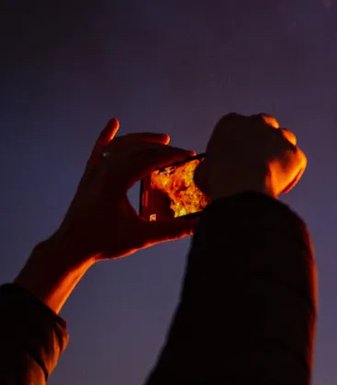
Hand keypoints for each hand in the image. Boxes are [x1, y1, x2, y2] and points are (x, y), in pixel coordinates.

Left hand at [48, 119, 196, 264]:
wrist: (72, 246)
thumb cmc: (104, 241)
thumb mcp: (142, 236)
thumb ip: (172, 230)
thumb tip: (200, 225)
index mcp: (115, 180)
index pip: (148, 158)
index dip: (171, 155)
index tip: (188, 155)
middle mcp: (103, 170)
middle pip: (137, 149)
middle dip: (161, 147)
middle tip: (181, 152)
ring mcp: (94, 171)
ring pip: (120, 146)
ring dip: (142, 139)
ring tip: (161, 139)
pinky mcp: (89, 175)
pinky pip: (99, 149)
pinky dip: (108, 135)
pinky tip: (114, 123)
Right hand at [194, 113, 305, 199]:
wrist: (243, 187)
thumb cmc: (219, 178)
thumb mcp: (204, 169)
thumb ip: (212, 164)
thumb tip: (210, 172)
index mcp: (231, 122)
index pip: (238, 126)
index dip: (240, 141)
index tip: (238, 155)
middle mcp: (258, 123)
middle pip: (265, 125)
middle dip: (264, 138)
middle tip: (259, 158)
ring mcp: (279, 136)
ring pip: (285, 138)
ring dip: (280, 150)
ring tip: (272, 170)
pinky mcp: (295, 153)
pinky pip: (297, 161)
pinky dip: (292, 171)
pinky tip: (281, 184)